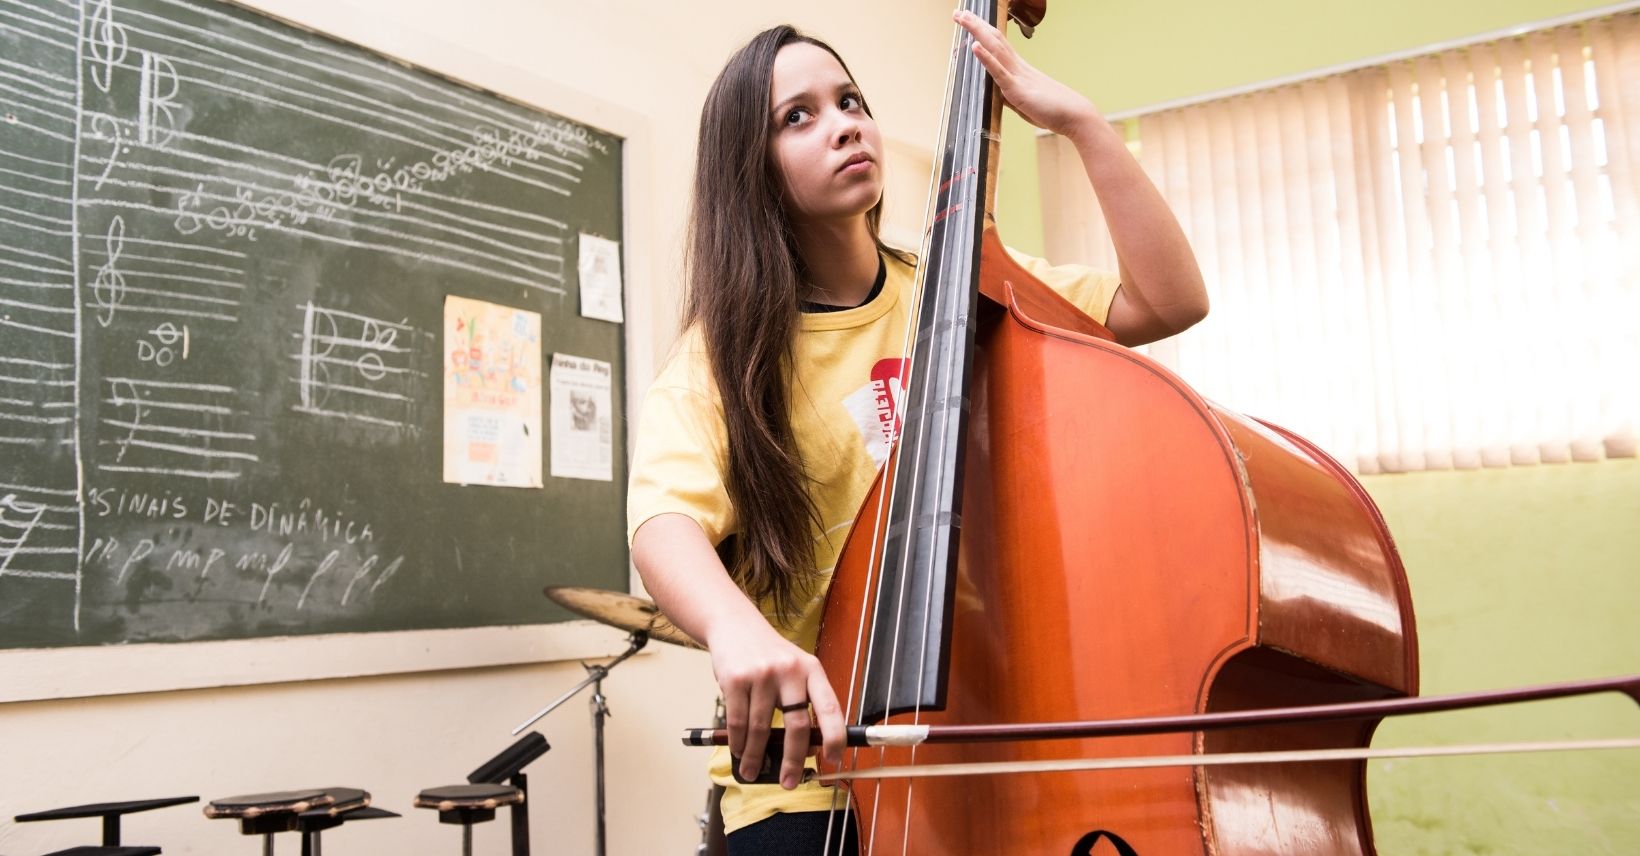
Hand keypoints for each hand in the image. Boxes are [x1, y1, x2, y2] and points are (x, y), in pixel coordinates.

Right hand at [709, 620, 845, 789]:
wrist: (734, 625)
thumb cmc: (767, 655)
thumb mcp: (794, 668)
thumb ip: (802, 700)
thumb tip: (805, 748)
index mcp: (812, 669)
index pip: (830, 708)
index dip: (835, 737)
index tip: (835, 759)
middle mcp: (790, 671)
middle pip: (797, 725)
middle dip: (794, 760)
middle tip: (790, 782)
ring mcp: (762, 674)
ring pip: (762, 729)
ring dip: (756, 756)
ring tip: (753, 771)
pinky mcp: (735, 679)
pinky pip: (738, 722)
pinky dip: (738, 743)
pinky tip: (738, 752)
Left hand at [954, 10, 1100, 139]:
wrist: (1075, 116)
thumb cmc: (1053, 111)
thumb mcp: (1025, 103)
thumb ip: (1011, 96)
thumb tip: (1000, 94)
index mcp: (1020, 69)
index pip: (998, 44)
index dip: (982, 32)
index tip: (969, 21)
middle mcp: (1018, 67)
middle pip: (994, 39)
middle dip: (975, 25)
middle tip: (958, 13)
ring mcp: (1018, 76)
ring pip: (994, 48)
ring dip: (977, 32)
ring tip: (962, 18)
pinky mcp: (1018, 90)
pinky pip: (999, 71)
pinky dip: (986, 57)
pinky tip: (974, 46)